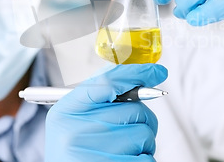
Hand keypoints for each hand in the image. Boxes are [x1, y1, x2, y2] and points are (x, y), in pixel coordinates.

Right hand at [45, 64, 167, 161]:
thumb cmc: (74, 154)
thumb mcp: (72, 122)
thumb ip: (97, 98)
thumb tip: (136, 78)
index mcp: (67, 113)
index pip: (106, 81)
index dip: (136, 73)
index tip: (157, 71)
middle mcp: (78, 131)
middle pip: (134, 109)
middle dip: (140, 120)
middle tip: (123, 135)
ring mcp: (97, 152)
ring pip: (146, 133)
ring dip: (142, 144)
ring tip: (120, 152)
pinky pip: (148, 158)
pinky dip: (143, 160)